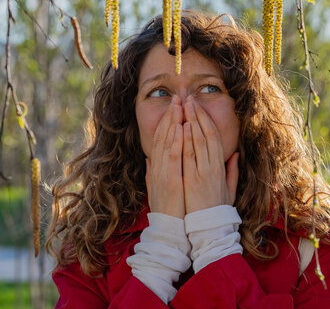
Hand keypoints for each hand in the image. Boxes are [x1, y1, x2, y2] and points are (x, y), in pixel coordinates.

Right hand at [146, 95, 184, 217]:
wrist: (168, 231)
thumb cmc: (167, 212)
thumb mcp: (156, 189)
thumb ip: (152, 174)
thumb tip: (148, 160)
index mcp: (157, 169)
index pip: (160, 140)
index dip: (166, 122)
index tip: (173, 107)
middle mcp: (158, 168)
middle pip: (162, 136)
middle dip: (170, 116)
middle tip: (177, 98)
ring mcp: (163, 173)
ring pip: (167, 141)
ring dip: (173, 122)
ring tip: (179, 105)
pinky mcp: (171, 180)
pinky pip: (174, 156)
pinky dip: (176, 140)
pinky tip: (181, 127)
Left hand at [182, 96, 238, 212]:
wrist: (209, 229)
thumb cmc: (217, 210)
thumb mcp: (229, 190)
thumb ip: (232, 171)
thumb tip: (235, 155)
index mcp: (219, 167)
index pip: (213, 137)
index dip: (205, 119)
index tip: (196, 106)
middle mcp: (212, 166)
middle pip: (205, 134)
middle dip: (196, 114)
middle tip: (188, 98)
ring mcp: (202, 172)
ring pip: (198, 141)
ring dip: (190, 122)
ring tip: (183, 105)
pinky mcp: (193, 180)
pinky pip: (190, 156)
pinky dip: (187, 140)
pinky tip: (183, 126)